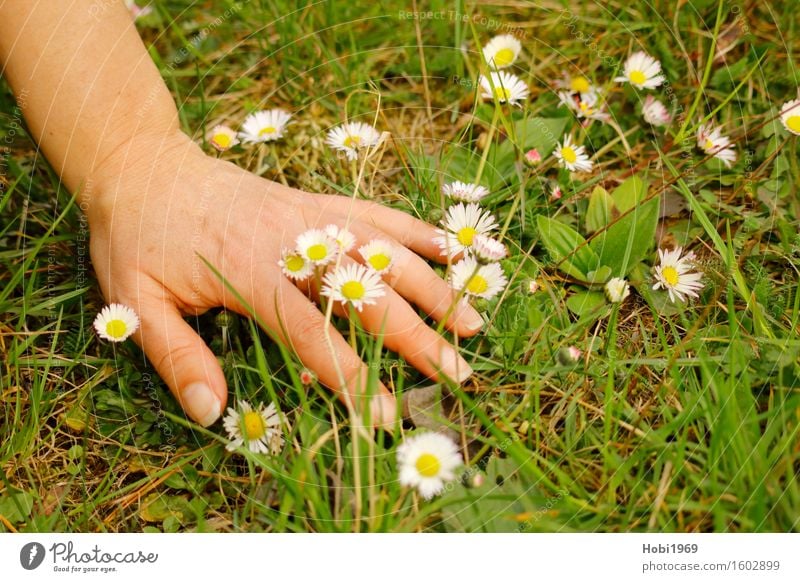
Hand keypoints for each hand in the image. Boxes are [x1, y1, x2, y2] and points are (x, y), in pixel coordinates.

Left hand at [85, 130, 483, 427]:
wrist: (147, 167)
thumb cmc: (140, 239)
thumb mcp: (135, 302)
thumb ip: (175, 356)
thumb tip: (211, 413)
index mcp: (249, 270)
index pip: (312, 332)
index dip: (352, 376)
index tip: (386, 415)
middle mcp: (293, 240)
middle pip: (366, 291)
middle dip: (415, 336)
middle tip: (457, 372)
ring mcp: (313, 214)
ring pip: (385, 249)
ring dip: (433, 285)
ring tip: (473, 320)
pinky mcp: (319, 200)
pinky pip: (378, 212)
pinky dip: (418, 230)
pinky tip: (454, 248)